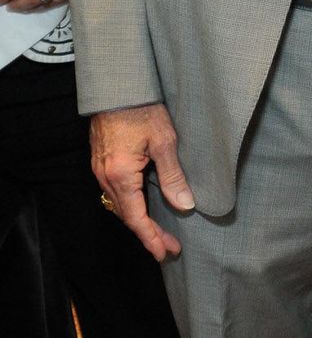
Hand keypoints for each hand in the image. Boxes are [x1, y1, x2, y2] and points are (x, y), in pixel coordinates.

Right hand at [90, 103, 195, 260]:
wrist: (118, 84)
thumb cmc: (143, 107)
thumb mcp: (164, 141)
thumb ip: (173, 175)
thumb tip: (184, 204)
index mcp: (120, 175)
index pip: (136, 218)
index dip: (151, 238)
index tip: (164, 253)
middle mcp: (105, 176)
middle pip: (126, 215)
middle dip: (148, 233)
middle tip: (169, 247)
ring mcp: (101, 169)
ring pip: (120, 204)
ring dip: (139, 219)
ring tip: (160, 231)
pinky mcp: (102, 160)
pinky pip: (116, 191)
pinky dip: (131, 204)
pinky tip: (144, 204)